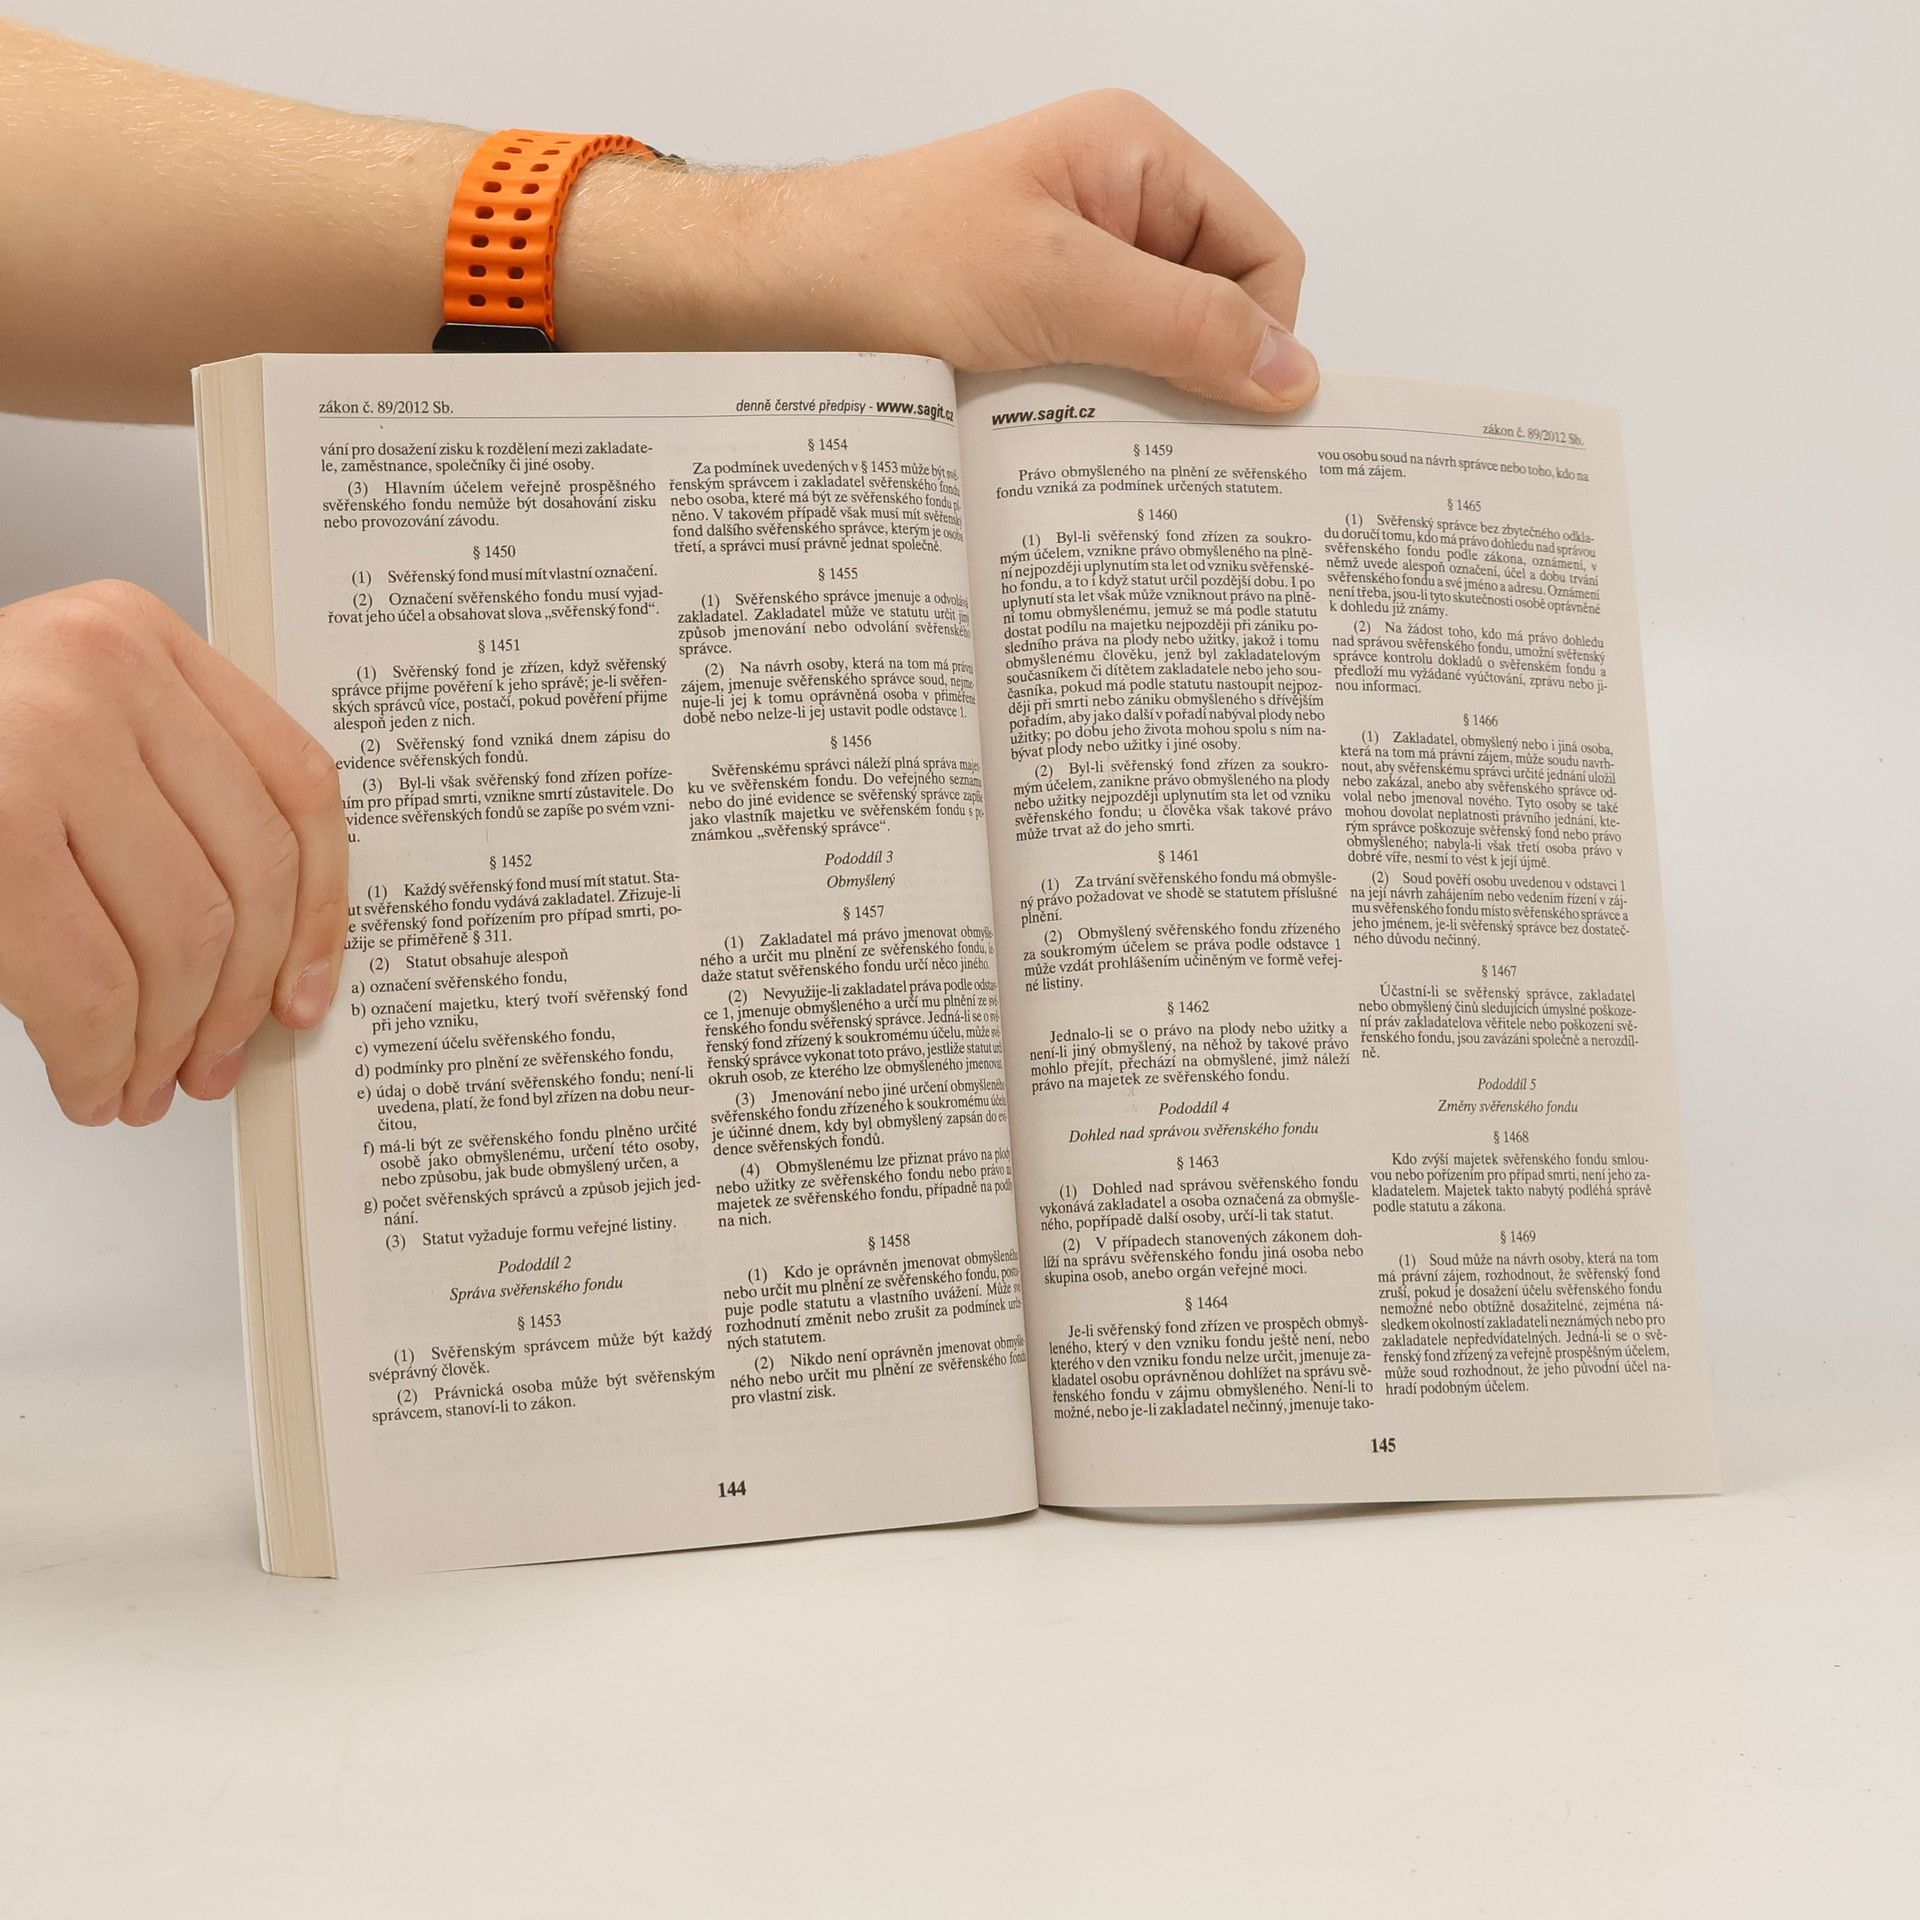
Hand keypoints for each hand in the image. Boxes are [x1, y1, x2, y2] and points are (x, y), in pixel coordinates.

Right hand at [0, 581, 347, 1124]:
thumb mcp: (64, 736)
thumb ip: (165, 801)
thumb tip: (276, 956)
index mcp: (137, 638)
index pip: (297, 786)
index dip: (320, 912)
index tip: (307, 992)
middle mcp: (97, 669)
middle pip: (248, 876)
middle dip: (234, 1000)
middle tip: (207, 1064)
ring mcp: (36, 739)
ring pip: (183, 936)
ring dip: (165, 1040)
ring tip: (138, 1083)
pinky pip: (91, 979)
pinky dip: (98, 1054)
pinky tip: (86, 1080)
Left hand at [571, 90, 1317, 411]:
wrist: (766, 300)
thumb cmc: (889, 260)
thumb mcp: (1054, 287)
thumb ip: (1181, 326)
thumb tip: (1292, 376)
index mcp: (1135, 157)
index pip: (1263, 253)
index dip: (1259, 335)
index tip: (1231, 415)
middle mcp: (1113, 209)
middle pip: (1216, 311)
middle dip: (1201, 383)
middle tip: (1169, 456)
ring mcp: (1069, 274)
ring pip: (1157, 362)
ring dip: (1140, 415)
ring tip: (1099, 456)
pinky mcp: (1029, 334)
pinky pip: (1098, 388)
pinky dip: (1091, 429)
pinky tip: (1063, 459)